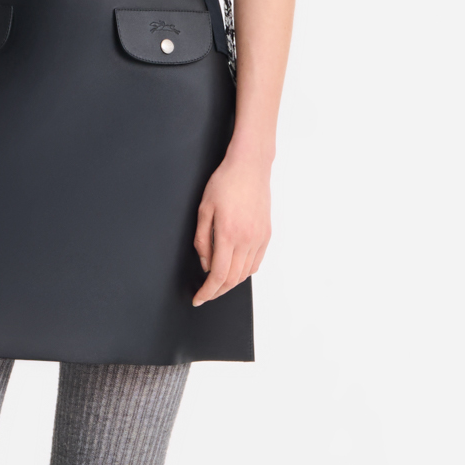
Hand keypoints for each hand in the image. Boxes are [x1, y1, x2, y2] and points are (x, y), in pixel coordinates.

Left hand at [192, 152, 271, 305]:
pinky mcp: (266, 235)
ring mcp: (259, 238)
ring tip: (217, 282)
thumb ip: (202, 240)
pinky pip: (256, 262)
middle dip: (217, 291)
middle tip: (205, 293)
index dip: (207, 291)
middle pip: (232, 279)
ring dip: (230, 283)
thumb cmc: (225, 183)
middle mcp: (247, 239)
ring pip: (245, 273)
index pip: (218, 275)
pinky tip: (234, 269)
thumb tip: (205, 263)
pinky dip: (244, 272)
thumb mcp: (204, 210)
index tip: (199, 298)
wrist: (250, 167)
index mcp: (228, 234)